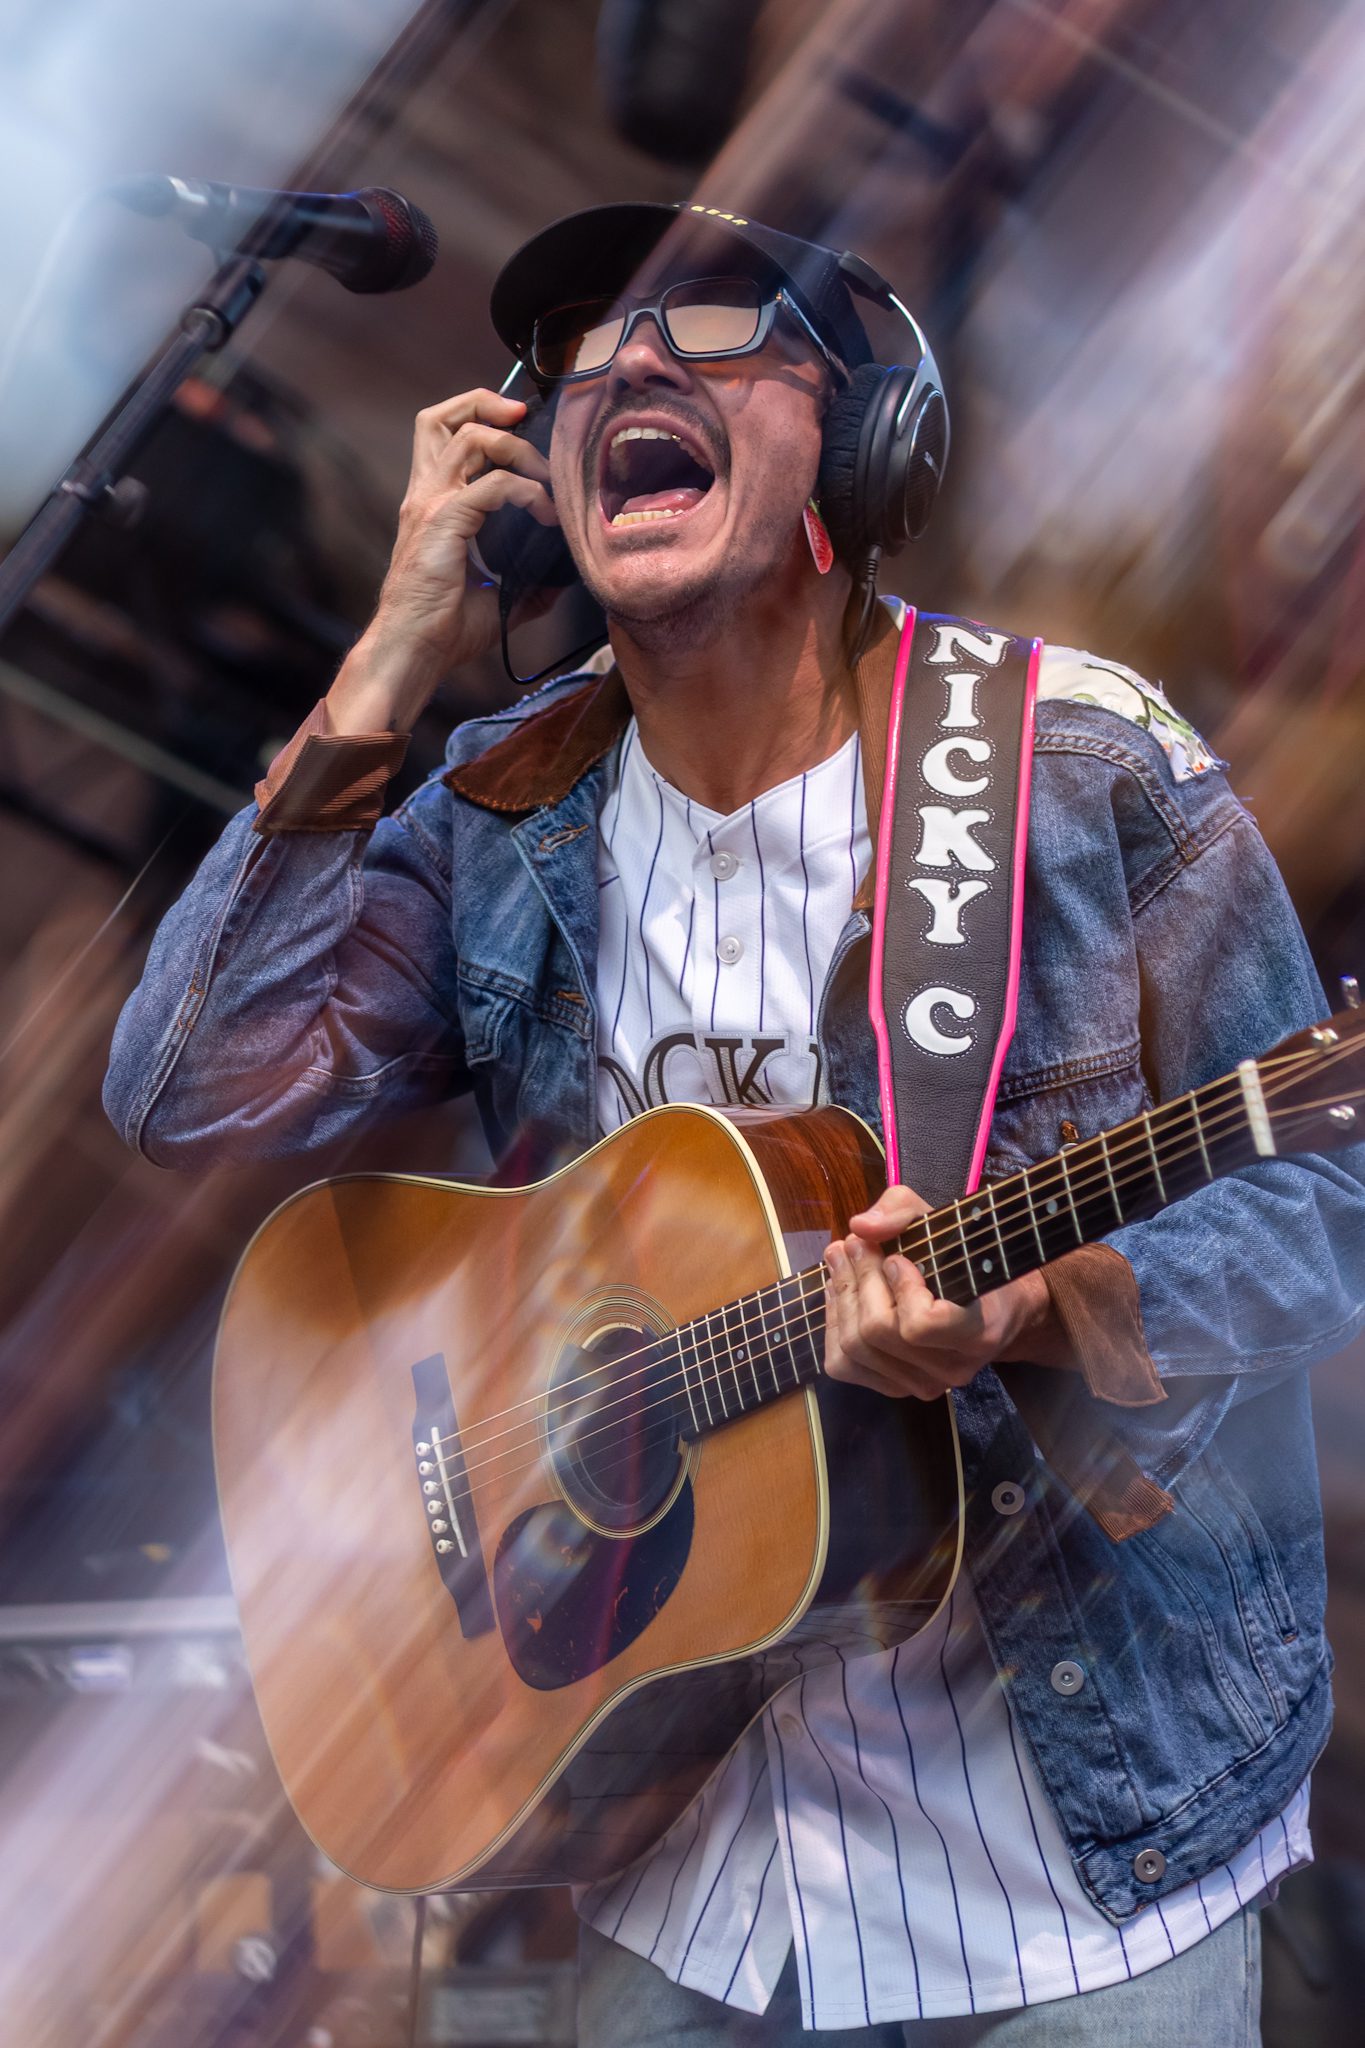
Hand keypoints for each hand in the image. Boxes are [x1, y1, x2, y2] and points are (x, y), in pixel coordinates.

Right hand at [327, 388, 559, 732]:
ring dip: (517, 448)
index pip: (444, 435)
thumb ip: (527, 583)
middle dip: (486, 404)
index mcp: (430, 504)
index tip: (522, 432)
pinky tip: (544, 514)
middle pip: (442, 417)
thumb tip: (561, 579)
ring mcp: (430, 505)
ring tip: (544, 478)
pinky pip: (492, 486)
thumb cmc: (443, 630)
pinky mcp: (443, 522)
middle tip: (526, 421)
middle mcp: (425, 495)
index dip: (482, 418)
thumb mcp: (496, 600)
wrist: (413, 651)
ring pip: (470, 437)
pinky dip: (526, 491)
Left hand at [822, 1184, 1065, 1398]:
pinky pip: (843, 1365)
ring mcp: (922, 1385)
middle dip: (858, 1278)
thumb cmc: (965, 1261)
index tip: (898, 1259)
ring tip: (841, 1259)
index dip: (899, 1288)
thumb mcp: (943, 1222)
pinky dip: (833, 1324)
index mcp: (977, 1332)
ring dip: (841, 1296)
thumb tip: (860, 1226)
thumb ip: (903, 1211)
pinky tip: (838, 1293)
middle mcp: (952, 1369)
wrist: (989, 1311)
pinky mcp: (895, 1389)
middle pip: (877, 1331)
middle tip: (852, 1243)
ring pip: (855, 1348)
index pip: (921, 1325)